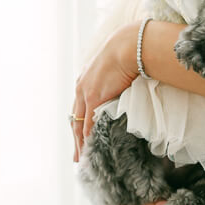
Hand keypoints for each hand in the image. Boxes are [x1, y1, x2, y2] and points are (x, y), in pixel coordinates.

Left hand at [71, 23, 138, 160]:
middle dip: (75, 138)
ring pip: (78, 125)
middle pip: (74, 119)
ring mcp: (86, 94)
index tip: (81, 136)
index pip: (79, 108)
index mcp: (86, 80)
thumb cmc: (129, 53)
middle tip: (77, 156)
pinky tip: (89, 149)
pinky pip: (88, 124)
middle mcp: (81, 88)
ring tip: (81, 159)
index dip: (79, 123)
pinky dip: (88, 138)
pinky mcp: (94, 99)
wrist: (129, 46)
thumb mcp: (117, 69)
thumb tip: (125, 87)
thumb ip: (116, 81)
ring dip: (80, 143)